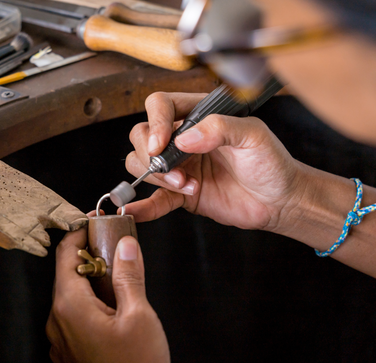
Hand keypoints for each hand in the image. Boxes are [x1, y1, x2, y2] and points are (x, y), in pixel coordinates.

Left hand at [46, 225, 169, 362]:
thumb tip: (125, 246)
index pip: (65, 254)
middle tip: (114, 246)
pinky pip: (74, 316)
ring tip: (118, 276)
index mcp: (71, 307)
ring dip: (92, 280)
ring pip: (72, 295)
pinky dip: (90, 302)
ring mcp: (62, 339)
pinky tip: (112, 304)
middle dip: (90, 255)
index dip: (80, 232)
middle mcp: (58, 322)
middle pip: (67, 273)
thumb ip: (129, 277)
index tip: (96, 223)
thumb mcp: (139, 316)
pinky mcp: (70, 350)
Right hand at [125, 92, 303, 231]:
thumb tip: (184, 138)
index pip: (160, 105)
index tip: (161, 143)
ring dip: (157, 177)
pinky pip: (155, 198)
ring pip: (142, 164)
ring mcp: (179, 166)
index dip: (155, 122)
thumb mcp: (253, 136)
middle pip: (142, 135)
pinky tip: (135, 210)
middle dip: (152, 154)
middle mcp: (183, 138)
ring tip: (187, 186)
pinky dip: (143, 205)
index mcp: (198, 116)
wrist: (280, 200)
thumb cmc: (271, 163)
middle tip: (174, 170)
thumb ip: (220, 128)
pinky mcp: (180, 193)